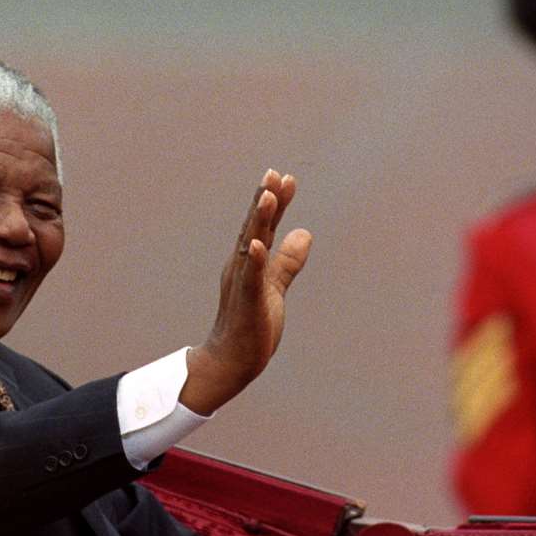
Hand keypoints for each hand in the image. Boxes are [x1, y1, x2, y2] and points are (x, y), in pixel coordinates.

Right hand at [179, 169, 312, 415]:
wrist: (231, 361)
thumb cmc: (251, 324)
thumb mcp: (274, 286)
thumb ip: (288, 261)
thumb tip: (305, 232)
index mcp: (248, 262)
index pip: (263, 226)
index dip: (274, 202)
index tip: (285, 177)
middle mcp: (241, 267)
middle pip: (254, 228)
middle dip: (264, 200)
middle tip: (274, 174)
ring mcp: (242, 284)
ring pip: (250, 246)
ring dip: (258, 222)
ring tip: (267, 197)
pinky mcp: (246, 303)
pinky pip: (250, 278)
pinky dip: (253, 259)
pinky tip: (258, 244)